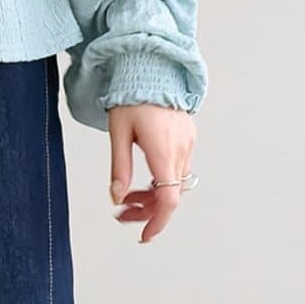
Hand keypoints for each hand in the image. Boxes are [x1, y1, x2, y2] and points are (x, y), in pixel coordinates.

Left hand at [107, 103, 196, 242]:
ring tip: (128, 197)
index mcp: (163, 151)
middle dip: (147, 210)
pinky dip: (162, 180)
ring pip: (174, 183)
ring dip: (153, 195)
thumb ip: (119, 168)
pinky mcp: (187, 138)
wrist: (151, 68)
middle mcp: (180, 150)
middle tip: (122, 215)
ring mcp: (186, 144)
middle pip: (170, 195)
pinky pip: (177, 169)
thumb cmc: (132, 96)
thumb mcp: (118, 134)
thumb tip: (117, 196)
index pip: (168, 199)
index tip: (145, 235)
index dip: (158, 222)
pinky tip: (144, 180)